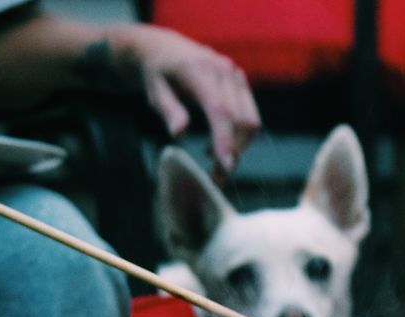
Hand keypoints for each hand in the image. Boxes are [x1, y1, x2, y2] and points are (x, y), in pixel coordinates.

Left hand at [113, 25, 259, 181]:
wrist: (165, 49)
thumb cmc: (156, 74)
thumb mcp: (154, 91)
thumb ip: (168, 110)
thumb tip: (179, 133)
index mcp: (198, 69)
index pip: (220, 109)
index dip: (225, 139)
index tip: (224, 166)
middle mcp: (223, 69)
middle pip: (240, 119)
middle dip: (233, 152)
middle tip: (216, 179)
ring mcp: (236, 74)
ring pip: (250, 120)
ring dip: (239, 147)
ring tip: (215, 163)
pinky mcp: (241, 82)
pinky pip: (250, 115)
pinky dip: (240, 136)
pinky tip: (219, 145)